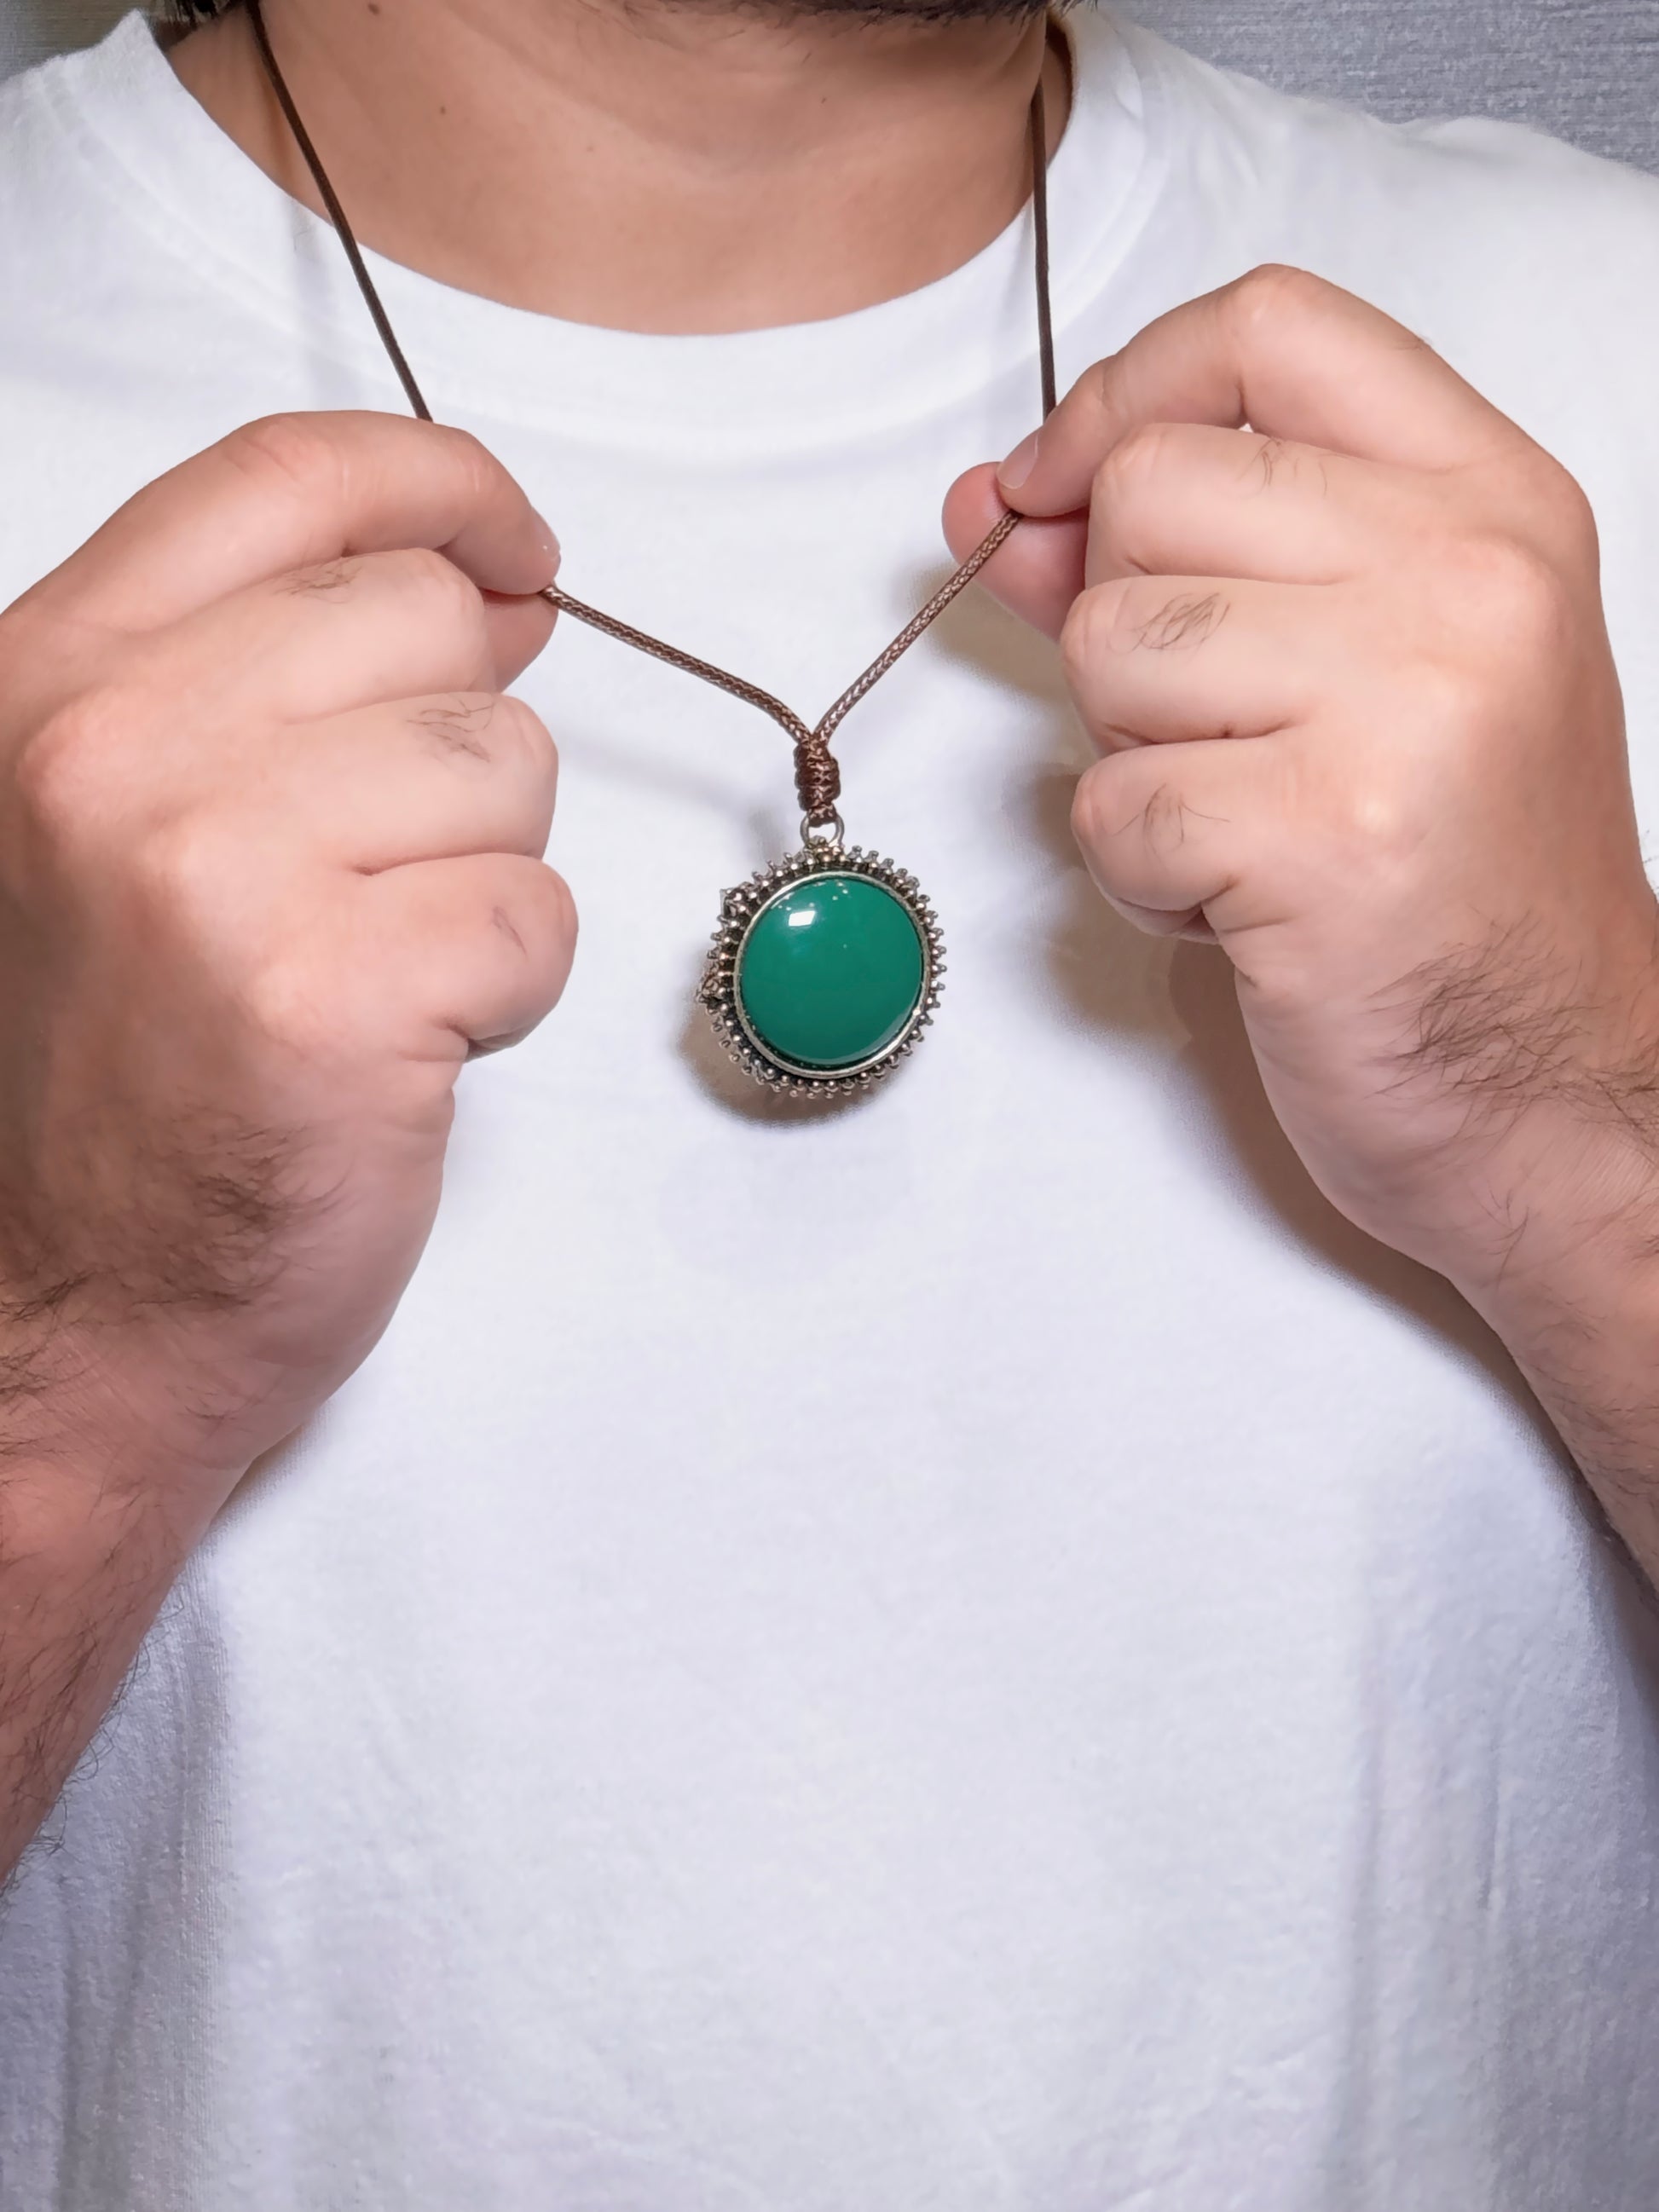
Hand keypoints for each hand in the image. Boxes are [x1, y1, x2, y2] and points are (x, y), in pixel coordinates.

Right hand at [0, 411, 572, 1497]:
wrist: (64, 1318)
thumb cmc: (107, 1087)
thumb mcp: (113, 824)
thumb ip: (270, 680)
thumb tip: (484, 588)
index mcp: (49, 678)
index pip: (287, 478)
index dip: (441, 484)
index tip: (516, 543)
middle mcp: (111, 750)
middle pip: (424, 618)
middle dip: (457, 742)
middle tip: (387, 866)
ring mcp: (216, 871)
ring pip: (505, 763)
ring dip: (483, 871)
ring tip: (377, 967)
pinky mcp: (332, 998)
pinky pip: (537, 913)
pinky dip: (509, 986)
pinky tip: (404, 1043)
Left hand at [945, 266, 1658, 1299]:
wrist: (1547, 1081)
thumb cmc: (1453, 881)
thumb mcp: (1355, 669)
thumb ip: (1179, 557)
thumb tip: (998, 499)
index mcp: (1493, 503)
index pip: (1269, 328)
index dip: (1124, 393)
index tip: (1061, 484)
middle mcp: (1468, 576)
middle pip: (1152, 488)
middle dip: (1126, 622)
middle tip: (1222, 729)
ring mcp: (1407, 701)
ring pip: (1111, 642)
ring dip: (1137, 755)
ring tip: (1248, 821)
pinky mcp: (1328, 835)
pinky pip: (1113, 799)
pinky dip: (1141, 870)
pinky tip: (1240, 901)